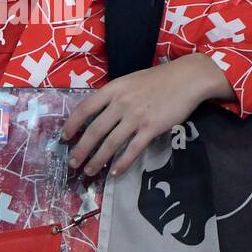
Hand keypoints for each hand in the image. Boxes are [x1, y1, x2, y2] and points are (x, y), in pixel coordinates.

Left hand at [61, 54, 231, 177]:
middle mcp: (121, 103)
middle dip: (81, 149)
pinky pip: (132, 149)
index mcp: (112, 89)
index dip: (72, 124)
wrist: (186, 79)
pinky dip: (122, 163)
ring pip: (111, 143)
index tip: (65, 137)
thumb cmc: (157, 79)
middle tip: (72, 163)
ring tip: (89, 171)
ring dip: (97, 160)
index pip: (84, 108)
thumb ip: (113, 96)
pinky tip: (114, 173)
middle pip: (94, 130)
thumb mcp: (129, 81)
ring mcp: (136, 116)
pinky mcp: (151, 128)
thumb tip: (96, 115)